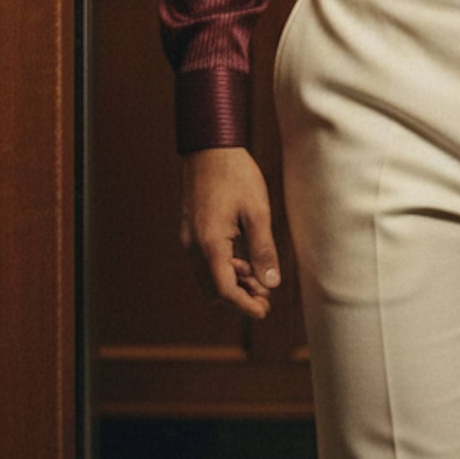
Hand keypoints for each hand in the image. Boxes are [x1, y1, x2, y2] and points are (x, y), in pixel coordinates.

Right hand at [179, 146, 281, 321]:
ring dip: (231, 284)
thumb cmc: (235, 175)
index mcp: (210, 243)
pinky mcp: (190, 231)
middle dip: (238, 298)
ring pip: (207, 277)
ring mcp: (188, 238)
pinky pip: (204, 262)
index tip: (265, 311)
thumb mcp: (257, 211)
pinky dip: (223, 269)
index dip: (245, 305)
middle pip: (212, 289)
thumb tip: (271, 283)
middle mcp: (193, 246)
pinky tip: (244, 262)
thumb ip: (263, 250)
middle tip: (266, 299)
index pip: (224, 289)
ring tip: (260, 280)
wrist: (209, 147)